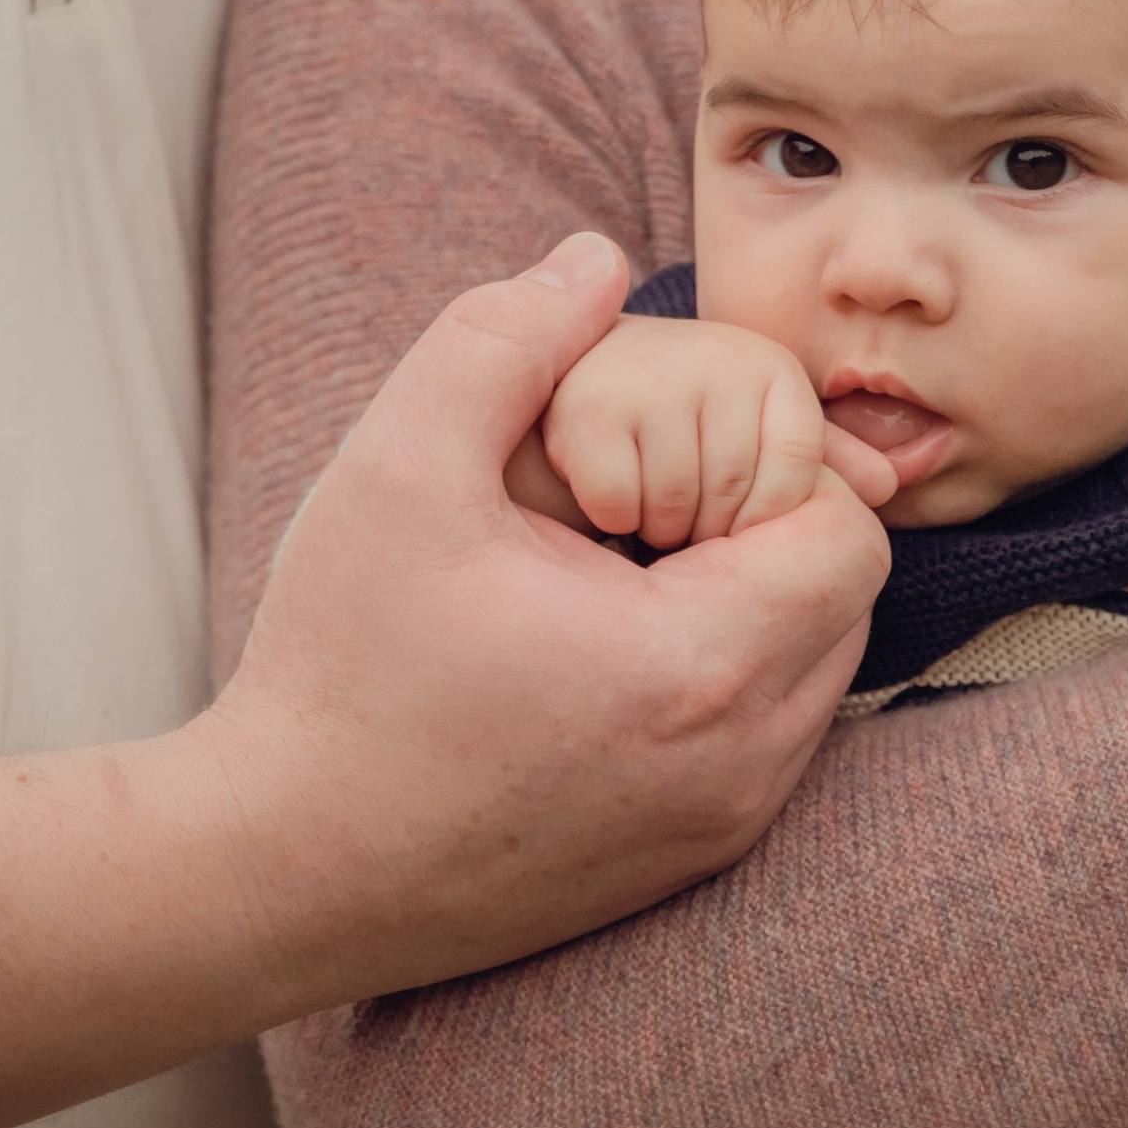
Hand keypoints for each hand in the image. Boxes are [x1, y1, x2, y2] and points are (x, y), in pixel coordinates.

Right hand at [206, 235, 890, 1005]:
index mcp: (699, 669)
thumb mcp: (400, 465)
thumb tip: (598, 258)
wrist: (279, 869)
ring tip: (616, 570)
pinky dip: (718, 677)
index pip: (848, 534)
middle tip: (641, 502)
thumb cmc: (340, 670)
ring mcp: (718, 828)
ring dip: (747, 600)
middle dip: (768, 524)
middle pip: (844, 601)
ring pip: (813, 673)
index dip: (777, 464)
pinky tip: (600, 649)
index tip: (663, 458)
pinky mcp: (684, 865)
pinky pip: (764, 742)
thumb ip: (506, 336)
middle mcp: (741, 767)